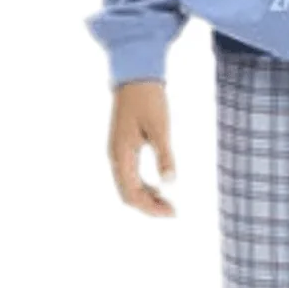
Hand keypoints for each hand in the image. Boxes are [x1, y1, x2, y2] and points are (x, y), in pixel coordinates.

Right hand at [110, 79, 177, 216]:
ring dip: (146, 198)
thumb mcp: (160, 127)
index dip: (151, 208)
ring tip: (168, 203)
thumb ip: (164, 155)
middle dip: (148, 207)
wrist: (134, 75)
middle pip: (127, 195)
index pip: (131, 194)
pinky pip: (128, 175)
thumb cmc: (149, 98)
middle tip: (173, 211)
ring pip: (127, 186)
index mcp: (121, 154)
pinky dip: (142, 186)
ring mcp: (116, 151)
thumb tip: (170, 183)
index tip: (173, 212)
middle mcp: (115, 156)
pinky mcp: (122, 146)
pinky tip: (159, 188)